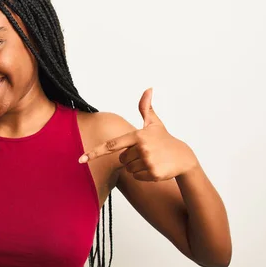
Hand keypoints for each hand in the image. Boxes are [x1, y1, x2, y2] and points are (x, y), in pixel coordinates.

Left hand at [79, 88, 197, 180]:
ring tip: (151, 160)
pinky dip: (144, 175)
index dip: (94, 152)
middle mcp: (142, 148)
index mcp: (137, 135)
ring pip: (129, 169)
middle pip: (122, 159)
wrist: (184, 158)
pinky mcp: (153, 174)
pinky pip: (137, 177)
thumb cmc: (165, 139)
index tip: (81, 159)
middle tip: (145, 153)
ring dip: (137, 167)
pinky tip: (155, 168)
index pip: (111, 145)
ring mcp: (148, 161)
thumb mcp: (154, 123)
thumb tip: (148, 88)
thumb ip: (146, 107)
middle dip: (130, 158)